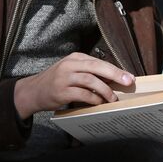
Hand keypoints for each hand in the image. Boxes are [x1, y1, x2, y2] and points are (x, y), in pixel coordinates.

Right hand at [15, 52, 133, 118]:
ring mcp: (65, 78)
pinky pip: (82, 94)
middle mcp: (70, 65)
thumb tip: (113, 78)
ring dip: (105, 90)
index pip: (99, 62)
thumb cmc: (57, 82)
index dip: (115, 69)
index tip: (128, 77)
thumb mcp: (71, 71)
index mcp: (75, 58)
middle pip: (96, 67)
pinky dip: (93, 99)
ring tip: (112, 99)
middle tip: (127, 83)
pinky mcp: (61, 91)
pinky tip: (98, 103)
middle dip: (114, 74)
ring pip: (91, 80)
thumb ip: (89, 72)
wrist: (34, 91)